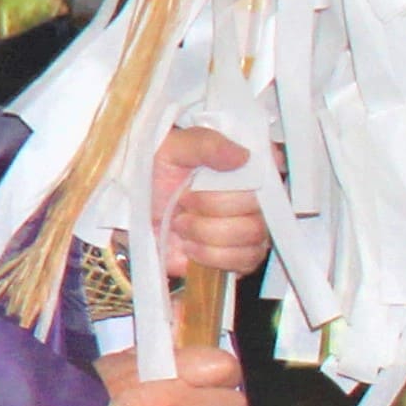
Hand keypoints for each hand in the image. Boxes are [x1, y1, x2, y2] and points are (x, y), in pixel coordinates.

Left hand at [151, 125, 270, 277]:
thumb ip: (205, 145)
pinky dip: (211, 255)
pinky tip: (190, 246)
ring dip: (207, 232)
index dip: (252, 176)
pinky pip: (244, 260)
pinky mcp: (240, 257)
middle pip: (259, 206)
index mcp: (243, 162)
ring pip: (252, 235)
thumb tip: (242, 156)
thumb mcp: (171, 149)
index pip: (272, 166)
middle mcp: (255, 196)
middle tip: (183, 200)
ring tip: (181, 223)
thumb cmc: (154, 176)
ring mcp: (251, 228)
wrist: (132, 217)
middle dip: (212, 205)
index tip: (216, 177)